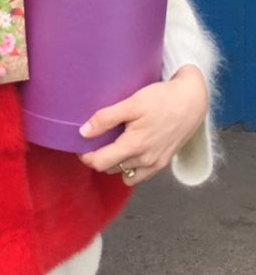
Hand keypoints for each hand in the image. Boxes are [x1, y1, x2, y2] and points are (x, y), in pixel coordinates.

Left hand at [77, 65, 208, 184]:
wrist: (192, 101)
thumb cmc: (162, 99)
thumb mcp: (132, 103)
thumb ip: (106, 118)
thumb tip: (83, 132)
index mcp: (134, 146)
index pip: (99, 163)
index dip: (86, 155)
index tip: (82, 143)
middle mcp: (145, 160)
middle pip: (109, 169)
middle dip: (99, 157)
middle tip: (96, 140)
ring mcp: (155, 164)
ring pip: (123, 173)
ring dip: (114, 163)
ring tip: (114, 144)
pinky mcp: (163, 163)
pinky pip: (139, 176)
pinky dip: (130, 167)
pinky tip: (130, 150)